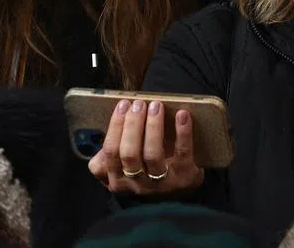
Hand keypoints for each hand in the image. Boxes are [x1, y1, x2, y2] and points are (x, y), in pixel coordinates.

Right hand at [88, 98, 204, 195]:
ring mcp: (161, 182)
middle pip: (129, 154)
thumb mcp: (125, 166)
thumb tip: (109, 132)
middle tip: (139, 104)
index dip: (116, 126)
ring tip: (156, 106)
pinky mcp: (183, 176)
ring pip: (152, 154)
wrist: (182, 189)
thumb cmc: (149, 168)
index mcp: (118, 180)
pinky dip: (182, 132)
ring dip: (153, 127)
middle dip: (133, 125)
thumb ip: (112, 153)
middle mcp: (137, 184)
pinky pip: (182, 152)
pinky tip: (182, 115)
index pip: (112, 152)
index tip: (124, 104)